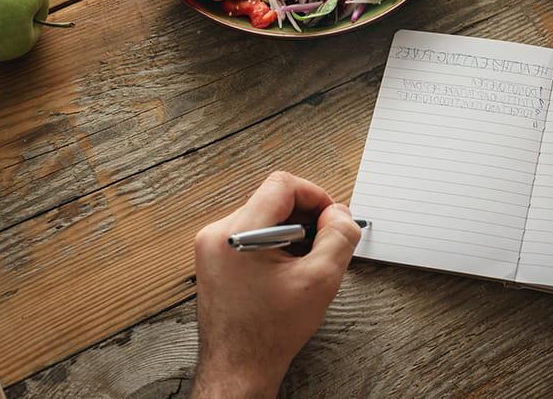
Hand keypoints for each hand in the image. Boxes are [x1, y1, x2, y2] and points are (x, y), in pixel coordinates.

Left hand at [191, 172, 360, 397]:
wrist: (238, 367)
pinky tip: (288, 269)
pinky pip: (252, 232)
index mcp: (237, 234)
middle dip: (306, 216)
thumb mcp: (320, 280)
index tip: (330, 217)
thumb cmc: (270, 332)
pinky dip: (277, 242)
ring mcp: (213, 247)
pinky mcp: (215, 259)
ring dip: (292, 231)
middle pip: (273, 199)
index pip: (281, 185)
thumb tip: (340, 213)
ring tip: (306, 261)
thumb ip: (339, 236)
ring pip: (265, 216)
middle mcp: (218, 234)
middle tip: (324, 242)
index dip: (314, 195)